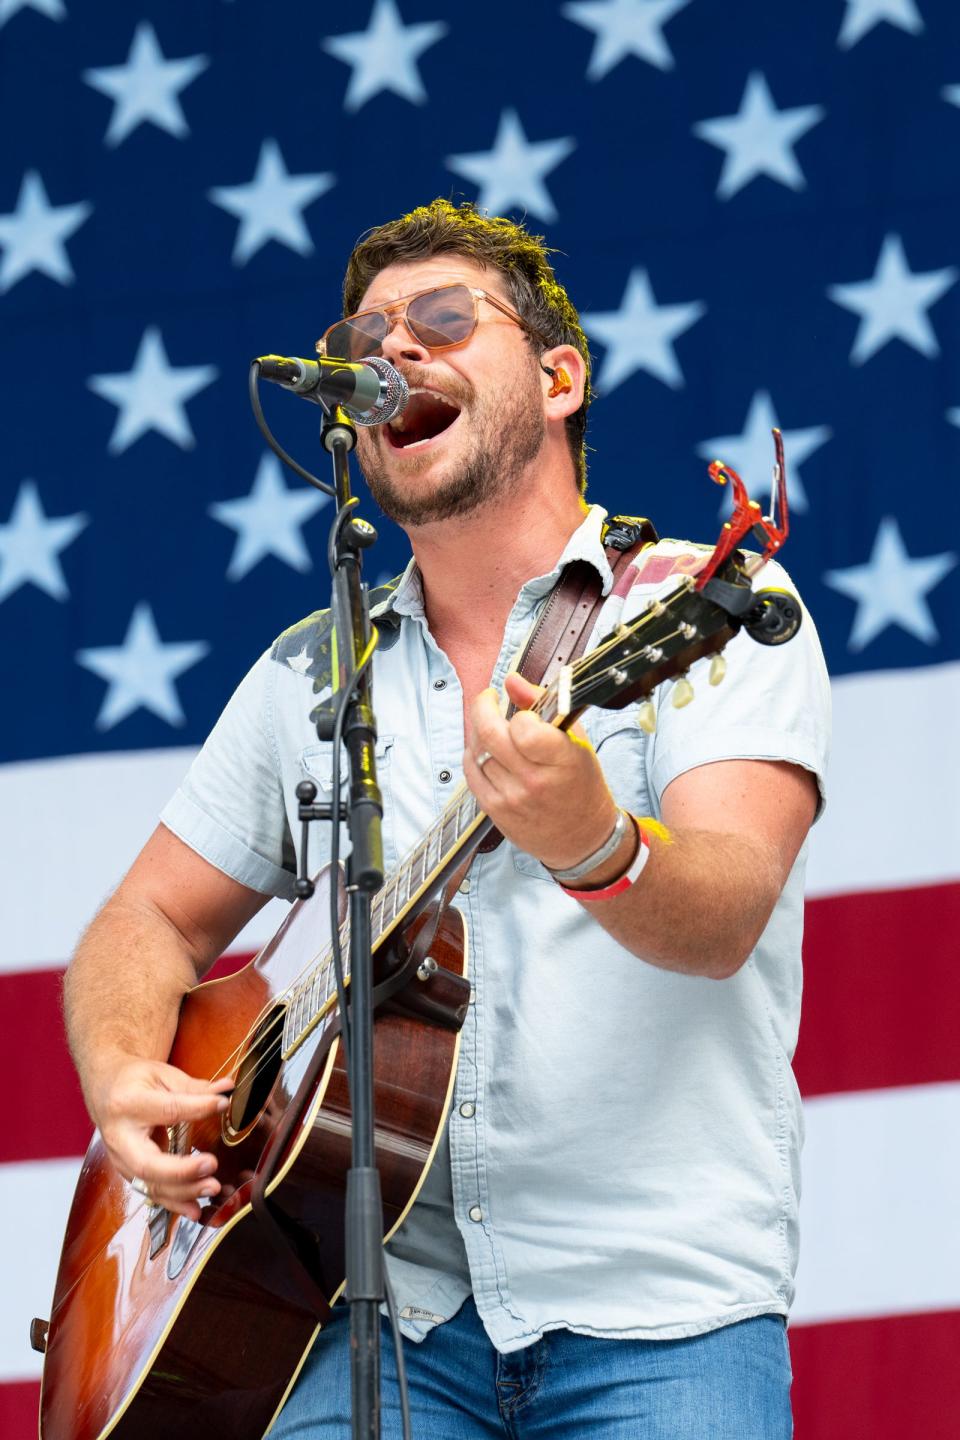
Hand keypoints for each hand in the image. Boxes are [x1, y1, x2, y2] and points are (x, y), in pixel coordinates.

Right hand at [92, 1057, 233, 1219]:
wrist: (105, 1091)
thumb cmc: (134, 1081)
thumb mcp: (162, 1075)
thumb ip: (194, 1088)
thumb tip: (226, 1090)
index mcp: (128, 1104)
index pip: (168, 1110)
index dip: (198, 1108)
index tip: (222, 1105)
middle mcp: (120, 1137)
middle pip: (147, 1163)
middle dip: (180, 1170)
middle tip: (211, 1164)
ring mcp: (121, 1160)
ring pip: (150, 1185)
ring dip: (183, 1191)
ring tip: (212, 1187)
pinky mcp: (129, 1173)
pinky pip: (151, 1193)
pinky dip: (175, 1204)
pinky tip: (196, 1209)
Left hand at [463, 672, 620, 871]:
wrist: (582, 837)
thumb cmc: (581, 784)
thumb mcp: (575, 740)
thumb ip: (542, 705)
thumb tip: (511, 680)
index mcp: (561, 760)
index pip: (524, 727)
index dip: (519, 713)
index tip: (523, 713)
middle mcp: (534, 781)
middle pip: (489, 734)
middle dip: (482, 707)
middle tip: (488, 700)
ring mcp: (511, 798)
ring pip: (476, 752)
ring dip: (478, 732)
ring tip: (491, 727)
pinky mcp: (495, 811)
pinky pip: (470, 774)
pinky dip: (473, 756)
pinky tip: (485, 751)